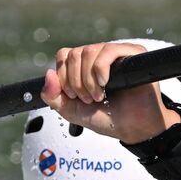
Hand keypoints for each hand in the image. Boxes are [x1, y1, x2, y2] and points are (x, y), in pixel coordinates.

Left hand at [41, 42, 180, 143]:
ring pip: (88, 51)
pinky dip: (100, 70)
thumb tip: (48, 74)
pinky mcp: (133, 53)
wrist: (133, 129)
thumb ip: (54, 97)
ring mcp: (116, 53)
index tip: (74, 96)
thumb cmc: (107, 118)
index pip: (64, 55)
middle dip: (76, 82)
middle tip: (89, 99)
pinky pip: (108, 51)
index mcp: (85, 66)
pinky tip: (105, 84)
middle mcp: (99, 56)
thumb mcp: (72, 111)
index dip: (64, 76)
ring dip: (88, 79)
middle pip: (74, 54)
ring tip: (98, 96)